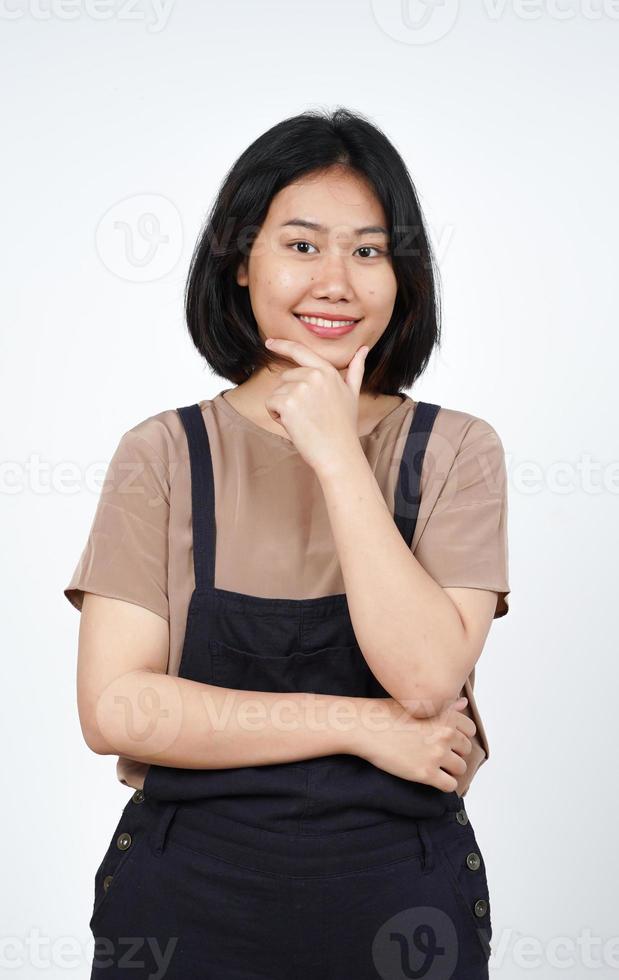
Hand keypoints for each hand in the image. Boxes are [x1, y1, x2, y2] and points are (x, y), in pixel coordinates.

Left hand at [263, 337, 369, 472]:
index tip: (269, 342)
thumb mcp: (353, 394)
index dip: (282, 344)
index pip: (301, 351)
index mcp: (327, 371)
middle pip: (285, 378)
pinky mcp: (287, 403)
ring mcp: (300, 388)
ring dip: (284, 408)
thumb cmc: (344, 427)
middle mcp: (313, 375)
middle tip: (309, 415)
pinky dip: (276, 417)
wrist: (338, 453)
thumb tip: (363, 350)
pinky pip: (270, 405)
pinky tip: (295, 426)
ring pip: (277, 393)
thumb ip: (355, 371)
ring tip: (304, 421)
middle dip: (290, 396)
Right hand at [352, 696, 475, 793]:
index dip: (460, 735)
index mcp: (444, 715)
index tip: (450, 739)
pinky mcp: (426, 773)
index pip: (470, 729)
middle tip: (439, 754)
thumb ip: (444, 706)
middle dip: (455, 752)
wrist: (365, 728)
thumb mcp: (416, 703)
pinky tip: (433, 778)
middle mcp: (445, 734)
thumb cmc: (385, 713)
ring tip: (436, 767)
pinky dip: (445, 784)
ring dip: (451, 769)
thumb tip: (462, 702)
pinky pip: (450, 785)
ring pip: (461, 768)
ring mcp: (437, 754)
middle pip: (466, 749)